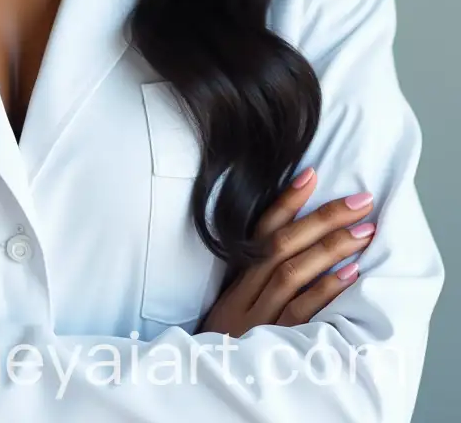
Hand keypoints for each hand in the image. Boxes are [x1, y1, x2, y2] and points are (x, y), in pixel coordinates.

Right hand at [197, 168, 374, 337]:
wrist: (198, 388)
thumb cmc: (221, 349)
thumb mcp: (229, 310)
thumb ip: (251, 280)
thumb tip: (282, 242)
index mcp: (234, 282)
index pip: (260, 230)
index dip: (285, 200)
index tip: (312, 173)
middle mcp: (244, 295)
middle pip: (281, 245)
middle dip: (322, 218)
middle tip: (359, 200)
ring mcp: (258, 319)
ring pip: (292, 274)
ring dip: (330, 248)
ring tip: (363, 231)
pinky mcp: (272, 344)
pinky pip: (300, 314)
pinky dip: (324, 291)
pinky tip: (349, 275)